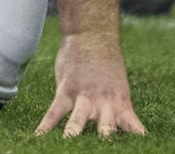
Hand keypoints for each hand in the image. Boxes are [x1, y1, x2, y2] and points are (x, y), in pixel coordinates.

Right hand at [34, 0, 146, 137]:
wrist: (92, 33)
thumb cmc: (106, 60)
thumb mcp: (118, 85)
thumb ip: (115, 106)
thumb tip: (113, 126)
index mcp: (121, 103)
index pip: (132, 129)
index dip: (135, 142)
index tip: (136, 150)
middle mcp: (104, 103)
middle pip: (106, 130)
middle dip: (105, 143)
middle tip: (103, 152)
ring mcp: (84, 96)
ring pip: (77, 123)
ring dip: (74, 136)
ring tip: (70, 147)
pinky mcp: (66, 90)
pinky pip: (54, 112)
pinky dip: (45, 126)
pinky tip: (38, 137)